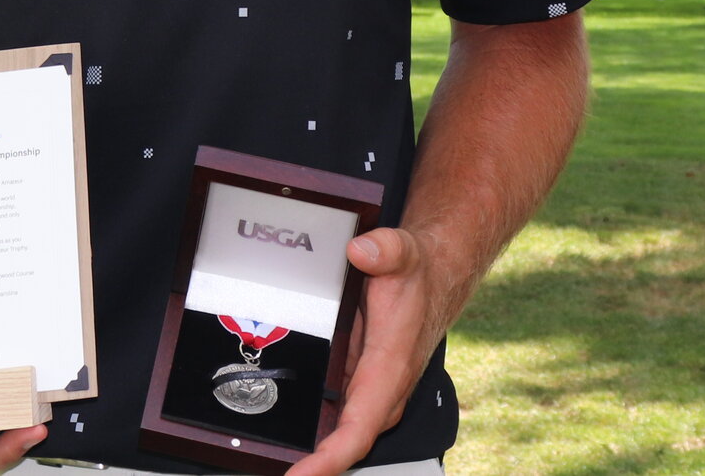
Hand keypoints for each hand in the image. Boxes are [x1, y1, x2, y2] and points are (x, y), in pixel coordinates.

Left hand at [282, 227, 449, 475]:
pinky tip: (286, 443)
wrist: (433, 279)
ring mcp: (369, 394)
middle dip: (311, 469)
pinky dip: (314, 438)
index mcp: (388, 372)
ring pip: (339, 439)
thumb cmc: (417, 275)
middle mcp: (380, 393)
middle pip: (344, 447)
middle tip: (274, 475)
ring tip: (271, 463)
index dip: (328, 459)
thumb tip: (362, 250)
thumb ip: (384, 250)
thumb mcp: (401, 254)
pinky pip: (336, 424)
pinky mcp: (358, 387)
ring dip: (311, 459)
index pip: (358, 430)